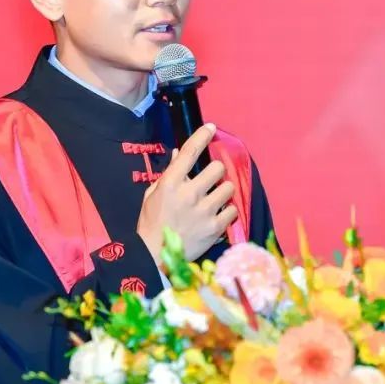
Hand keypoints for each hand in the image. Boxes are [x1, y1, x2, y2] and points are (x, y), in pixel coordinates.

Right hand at [136, 123, 238, 263]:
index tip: (210, 128)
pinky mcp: (215, 227)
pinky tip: (218, 216)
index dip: (202, 136)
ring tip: (215, 200)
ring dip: (223, 192)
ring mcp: (204, 211)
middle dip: (215, 173)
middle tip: (211, 181)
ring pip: (229, 188)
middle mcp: (189, 193)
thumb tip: (179, 154)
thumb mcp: (153, 194)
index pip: (189, 152)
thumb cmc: (152, 222)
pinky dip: (227, 212)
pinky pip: (233, 210)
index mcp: (171, 183)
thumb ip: (169, 173)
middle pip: (217, 168)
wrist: (154, 255)